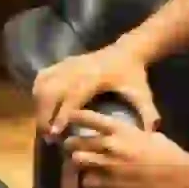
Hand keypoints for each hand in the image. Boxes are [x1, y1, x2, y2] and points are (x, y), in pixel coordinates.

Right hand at [33, 41, 159, 137]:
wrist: (128, 50)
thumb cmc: (134, 75)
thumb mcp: (142, 94)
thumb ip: (147, 113)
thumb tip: (150, 134)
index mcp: (96, 76)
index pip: (73, 95)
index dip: (63, 114)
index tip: (56, 133)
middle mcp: (77, 68)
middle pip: (52, 90)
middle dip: (45, 114)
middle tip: (48, 136)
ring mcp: (68, 63)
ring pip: (44, 83)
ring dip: (39, 105)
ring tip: (44, 126)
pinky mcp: (62, 62)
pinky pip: (43, 77)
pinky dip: (38, 93)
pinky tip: (40, 108)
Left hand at [66, 111, 188, 187]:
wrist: (176, 177)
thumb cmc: (168, 153)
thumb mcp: (150, 135)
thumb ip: (134, 134)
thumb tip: (129, 136)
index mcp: (120, 129)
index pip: (88, 118)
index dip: (75, 117)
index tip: (70, 117)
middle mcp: (108, 145)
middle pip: (76, 142)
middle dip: (71, 144)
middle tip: (71, 146)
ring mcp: (106, 167)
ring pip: (77, 162)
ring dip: (78, 163)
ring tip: (80, 164)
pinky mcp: (108, 186)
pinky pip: (88, 183)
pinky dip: (90, 182)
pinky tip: (95, 181)